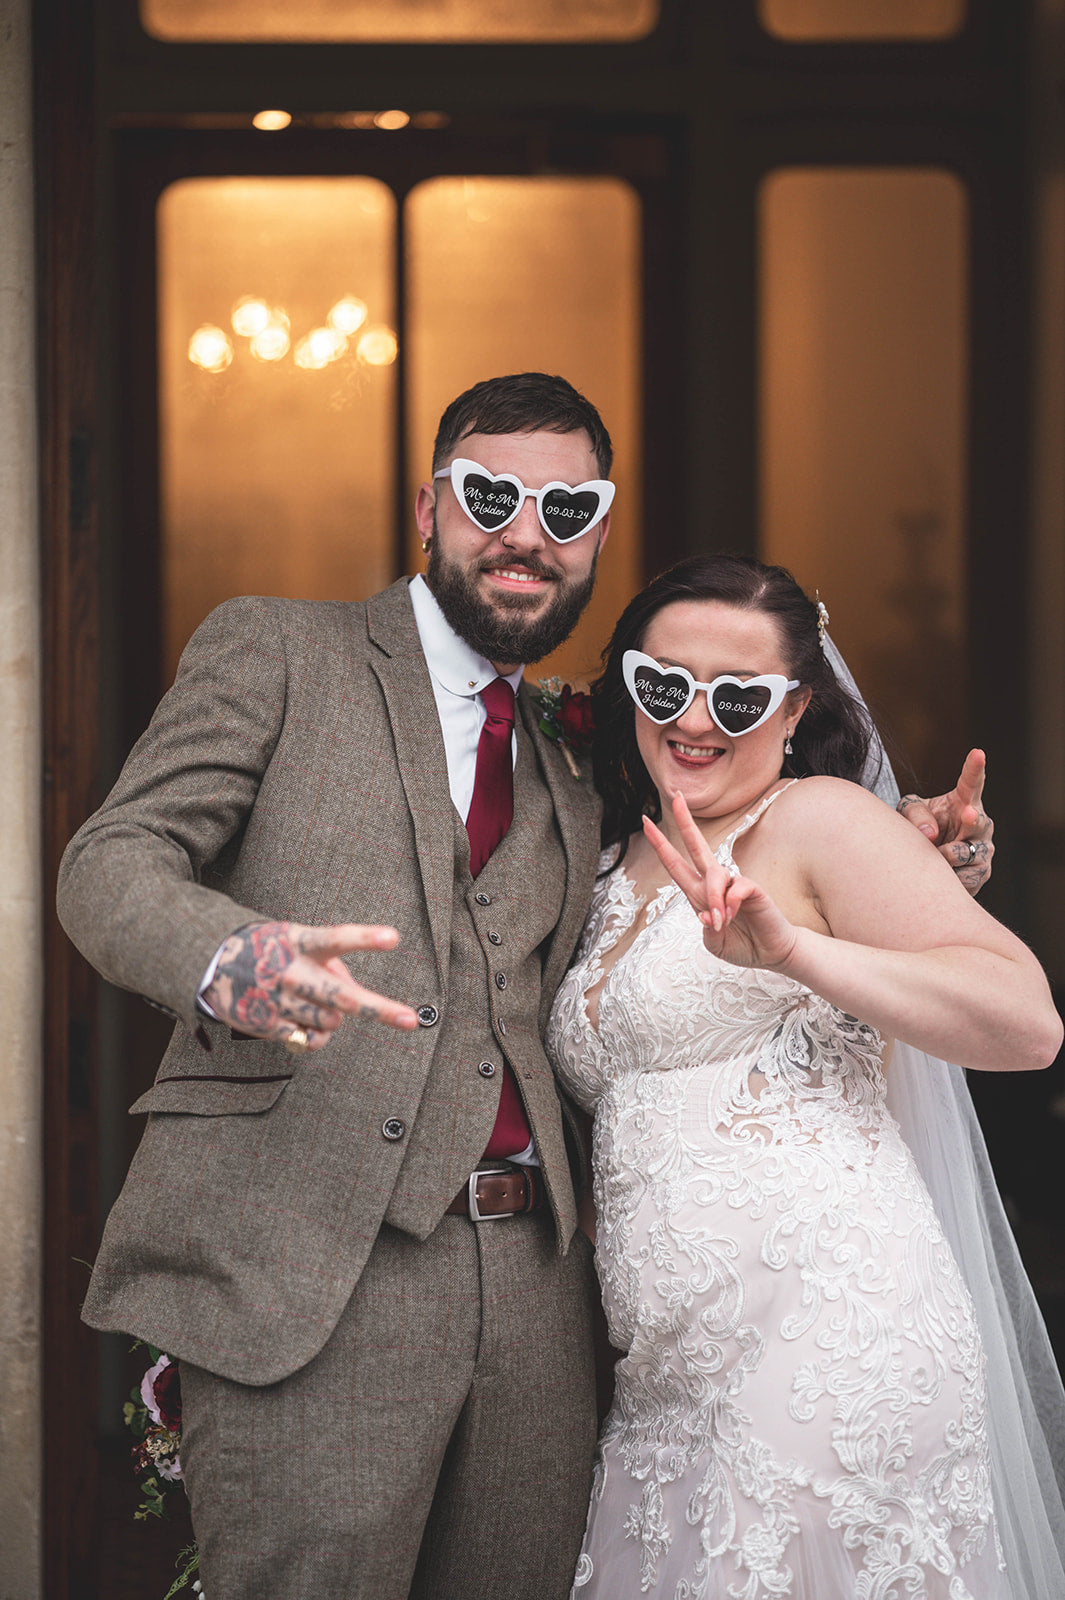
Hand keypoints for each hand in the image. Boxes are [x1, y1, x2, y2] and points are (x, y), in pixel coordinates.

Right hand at [203, 920, 419, 1049]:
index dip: (366, 938)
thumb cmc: (272, 950)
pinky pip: (310, 1040)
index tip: (394, 938)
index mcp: (302, 942)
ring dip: (333, 1016)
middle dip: (380, 1010)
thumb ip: (332, 964)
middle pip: (343, 997)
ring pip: (332, 1022)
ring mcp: (280, 1001)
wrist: (212, 962)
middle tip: (411, 1020)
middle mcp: (292, 972)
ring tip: (314, 1002)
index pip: (338, 939)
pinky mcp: (268, 1025)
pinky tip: (299, 1020)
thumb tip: (353, 996)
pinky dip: (314, 1034)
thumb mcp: (300, 941)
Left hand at [642, 793, 797, 970]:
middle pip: (697, 846)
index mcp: (700, 894)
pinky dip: (731, 903)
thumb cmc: (742, 945)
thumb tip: (707, 914)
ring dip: (713, 899)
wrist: (771, 953)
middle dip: (685, 822)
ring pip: (714, 874)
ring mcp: (733, 884)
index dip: (661, 845)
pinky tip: (733, 915)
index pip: (677, 864)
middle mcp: (715, 884)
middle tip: (676, 797)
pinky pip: (737, 887)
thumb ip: (707, 930)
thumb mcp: (715, 943)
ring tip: (721, 921)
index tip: (646, 824)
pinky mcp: (753, 889)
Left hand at [897, 749, 993, 895]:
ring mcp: (983, 848)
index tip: (978, 752)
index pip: (971, 782)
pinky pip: (966, 877)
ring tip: (936, 854)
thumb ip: (915, 814)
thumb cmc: (920, 827)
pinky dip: (949, 876)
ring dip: (948, 855)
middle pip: (978, 820)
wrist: (924, 861)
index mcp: (963, 800)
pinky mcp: (981, 872)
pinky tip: (942, 874)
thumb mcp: (909, 813)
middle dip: (973, 818)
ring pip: (967, 853)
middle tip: (967, 814)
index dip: (975, 768)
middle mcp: (979, 822)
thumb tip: (930, 834)